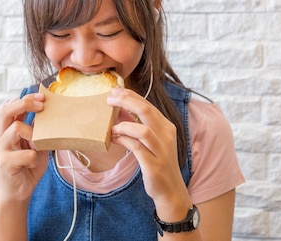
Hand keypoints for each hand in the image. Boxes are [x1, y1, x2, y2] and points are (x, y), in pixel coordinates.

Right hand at [0, 93, 48, 203]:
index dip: (26, 98)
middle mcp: (1, 137)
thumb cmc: (28, 166)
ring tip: (38, 146)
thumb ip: (39, 132)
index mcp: (8, 131)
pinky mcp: (4, 163)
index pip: (12, 107)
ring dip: (33, 135)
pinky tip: (33, 165)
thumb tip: (51, 114)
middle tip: (41, 105)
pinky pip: (26, 154)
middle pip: (6, 111)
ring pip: (16, 129)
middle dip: (24, 103)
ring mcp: (1, 149)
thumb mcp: (37, 145)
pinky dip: (34, 158)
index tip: (42, 96)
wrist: (19, 192)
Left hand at [107, 88, 186, 206]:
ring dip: (124, 125)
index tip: (114, 91)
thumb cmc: (157, 162)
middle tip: (109, 99)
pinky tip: (114, 139)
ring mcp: (161, 150)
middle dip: (125, 101)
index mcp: (166, 126)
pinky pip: (137, 148)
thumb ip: (137, 125)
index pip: (147, 104)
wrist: (171, 190)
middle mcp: (166, 135)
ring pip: (143, 129)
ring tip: (111, 126)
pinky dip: (124, 140)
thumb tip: (120, 111)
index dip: (130, 95)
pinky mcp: (154, 165)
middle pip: (146, 110)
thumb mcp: (151, 141)